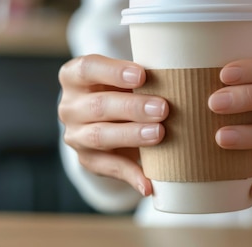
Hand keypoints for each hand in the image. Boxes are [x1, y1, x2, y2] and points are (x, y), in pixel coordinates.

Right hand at [58, 54, 167, 195]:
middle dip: (132, 107)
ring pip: (100, 136)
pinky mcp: (87, 159)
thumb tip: (181, 77)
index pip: (88, 69)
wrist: (111, 116)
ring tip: (159, 134)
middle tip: (162, 108)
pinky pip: (109, 168)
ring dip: (131, 136)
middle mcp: (70, 106)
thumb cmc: (125, 87)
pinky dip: (131, 175)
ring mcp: (76, 135)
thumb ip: (144, 76)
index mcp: (75, 76)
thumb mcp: (126, 77)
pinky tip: (148, 183)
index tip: (142, 75)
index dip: (113, 72)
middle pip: (99, 105)